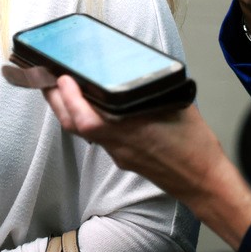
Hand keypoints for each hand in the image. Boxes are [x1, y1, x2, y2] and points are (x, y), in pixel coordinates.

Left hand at [43, 75, 250, 248]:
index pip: (86, 118)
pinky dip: (86, 118)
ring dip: (68, 109)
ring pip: (82, 131)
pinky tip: (90, 105)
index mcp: (129, 130)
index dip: (69, 98)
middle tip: (46, 77)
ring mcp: (118, 153)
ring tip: (62, 87)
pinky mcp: (123, 158)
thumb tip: (136, 70)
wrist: (204, 182)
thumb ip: (151, 89)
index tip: (61, 77)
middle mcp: (117, 143)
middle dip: (55, 100)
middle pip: (74, 125)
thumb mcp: (176, 105)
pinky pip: (97, 137)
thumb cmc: (195, 146)